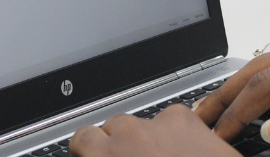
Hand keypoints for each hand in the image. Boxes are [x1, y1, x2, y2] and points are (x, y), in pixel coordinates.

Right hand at [70, 105, 239, 156]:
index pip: (81, 138)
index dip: (90, 149)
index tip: (98, 156)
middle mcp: (127, 137)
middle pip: (110, 126)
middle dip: (120, 142)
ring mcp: (157, 125)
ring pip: (141, 120)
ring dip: (148, 136)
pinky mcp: (186, 119)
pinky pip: (172, 117)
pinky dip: (176, 131)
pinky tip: (187, 151)